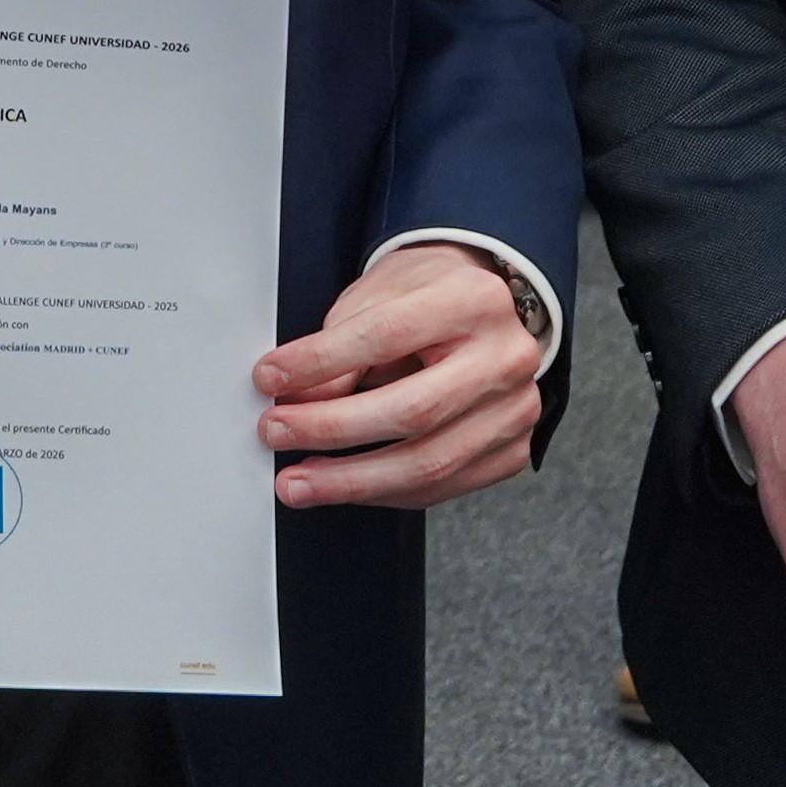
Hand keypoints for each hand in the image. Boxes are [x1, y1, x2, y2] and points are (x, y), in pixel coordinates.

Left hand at [255, 246, 540, 513]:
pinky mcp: (512, 451)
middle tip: (275, 433)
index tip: (270, 378)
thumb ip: (341, 342)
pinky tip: (346, 486)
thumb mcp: (378, 294)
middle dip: (332, 429)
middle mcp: (506, 358)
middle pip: (413, 410)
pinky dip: (385, 492)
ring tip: (299, 481)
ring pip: (428, 463)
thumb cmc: (427, 296)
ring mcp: (515, 410)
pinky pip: (442, 486)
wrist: (482, 311)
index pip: (387, 334)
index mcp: (474, 301)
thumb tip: (299, 400)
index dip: (321, 361)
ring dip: (351, 480)